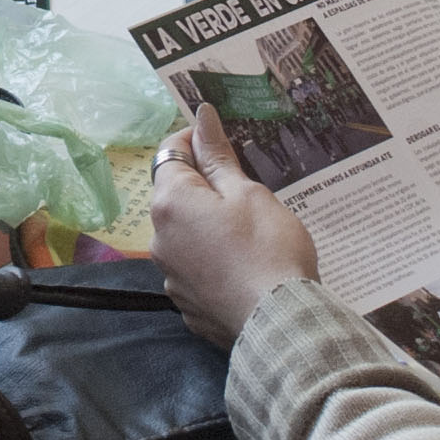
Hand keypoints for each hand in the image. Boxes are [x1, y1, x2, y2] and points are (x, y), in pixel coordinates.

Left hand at [148, 106, 322, 348]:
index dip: (196, 141)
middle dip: (205, 185)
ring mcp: (170, 275)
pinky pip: (195, 268)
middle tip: (247, 190)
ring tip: (250, 232)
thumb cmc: (268, 248)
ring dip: (207, 225)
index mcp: (170, 203)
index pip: (170, 152)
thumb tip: (201, 116)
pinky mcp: (186, 304)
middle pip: (175, 195)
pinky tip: (243, 265)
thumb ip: (218, 156)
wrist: (280, 322)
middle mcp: (159, 239)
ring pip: (185, 234)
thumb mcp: (248, 193)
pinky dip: (212, 259)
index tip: (225, 144)